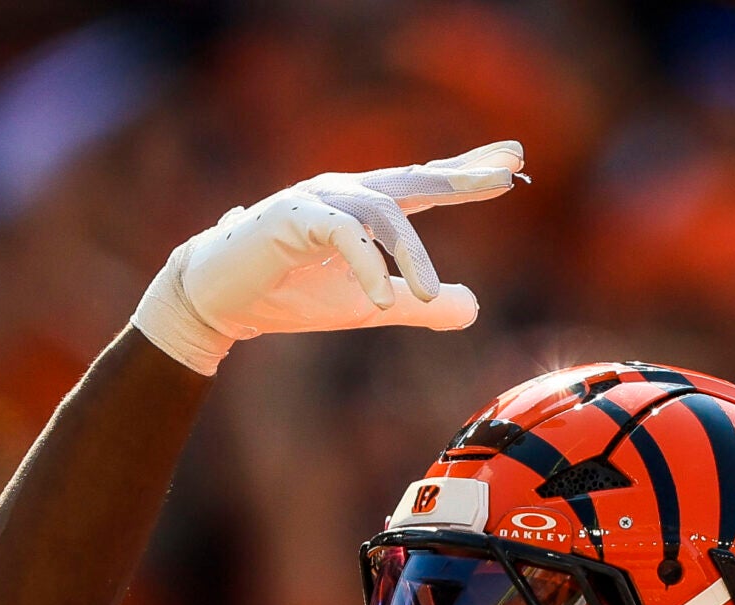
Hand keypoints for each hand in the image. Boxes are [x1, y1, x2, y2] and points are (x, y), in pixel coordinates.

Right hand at [130, 142, 524, 374]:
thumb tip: (474, 307)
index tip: (515, 167)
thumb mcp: (365, 304)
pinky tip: (380, 301)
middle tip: (509, 173)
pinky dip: (365, 265)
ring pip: (381, 211)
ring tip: (429, 298)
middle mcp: (347, 192)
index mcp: (365, 207)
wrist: (218, 302)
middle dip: (461, 177)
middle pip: (413, 178)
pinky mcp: (292, 216)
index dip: (468, 175)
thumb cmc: (290, 296)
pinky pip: (341, 233)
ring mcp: (319, 198)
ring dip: (411, 255)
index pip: (425, 185)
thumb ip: (416, 303)